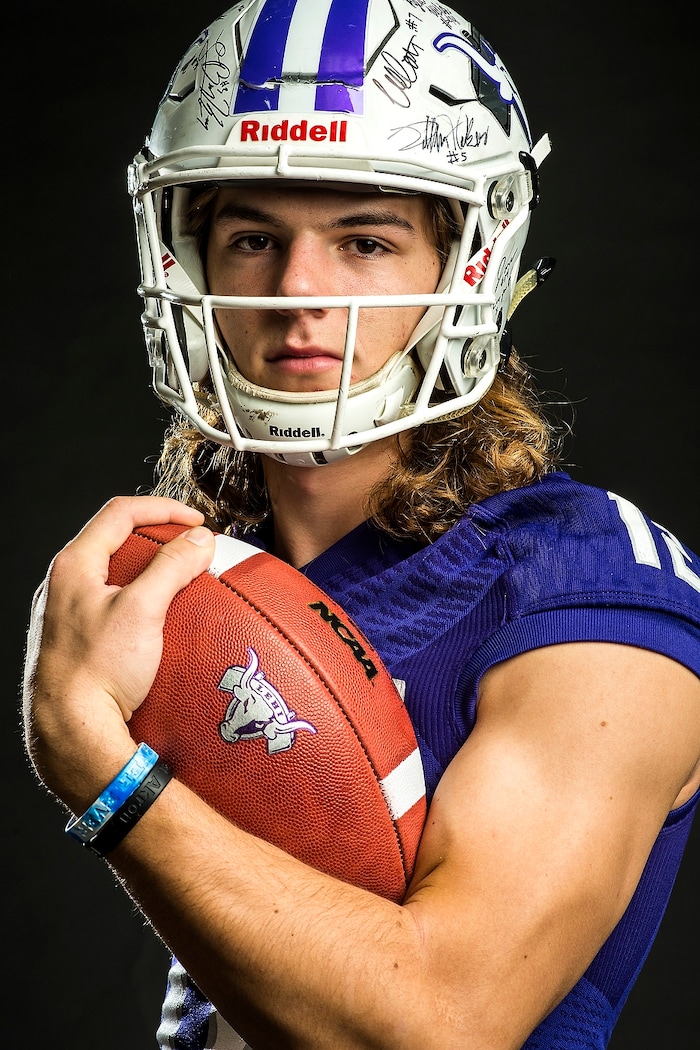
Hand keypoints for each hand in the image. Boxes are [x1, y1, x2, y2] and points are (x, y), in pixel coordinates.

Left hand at [22, 496, 215, 811]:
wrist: (71, 733)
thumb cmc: (96, 672)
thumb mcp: (142, 611)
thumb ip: (172, 567)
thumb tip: (200, 539)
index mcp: (73, 565)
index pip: (120, 512)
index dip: (163, 508)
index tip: (197, 522)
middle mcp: (64, 585)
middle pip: (116, 540)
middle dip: (159, 537)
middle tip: (192, 546)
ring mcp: (69, 615)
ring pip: (115, 575)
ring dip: (153, 571)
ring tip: (185, 581)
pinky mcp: (79, 643)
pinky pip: (115, 608)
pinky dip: (144, 603)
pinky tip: (167, 625)